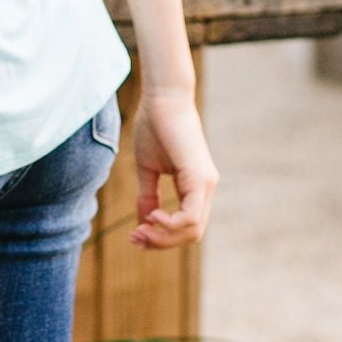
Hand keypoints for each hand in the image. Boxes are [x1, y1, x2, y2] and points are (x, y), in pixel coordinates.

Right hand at [130, 79, 216, 248]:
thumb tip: (144, 221)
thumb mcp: (147, 169)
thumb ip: (147, 195)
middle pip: (191, 235)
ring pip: (192, 230)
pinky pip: (191, 217)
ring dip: (164, 237)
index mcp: (196, 187)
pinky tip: (152, 216)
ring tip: (142, 229)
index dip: (162, 238)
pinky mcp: (199, 177)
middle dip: (162, 242)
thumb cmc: (154, 127)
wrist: (163, 98)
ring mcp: (206, 183)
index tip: (135, 234)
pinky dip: (170, 224)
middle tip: (135, 237)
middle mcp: (206, 188)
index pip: (186, 227)